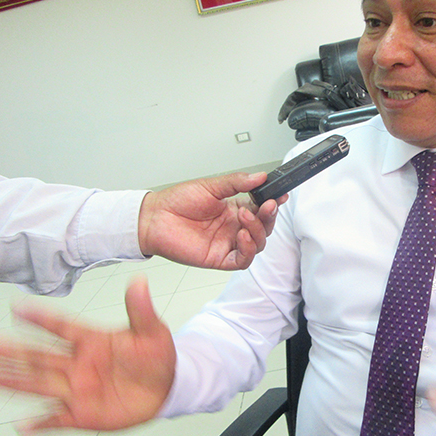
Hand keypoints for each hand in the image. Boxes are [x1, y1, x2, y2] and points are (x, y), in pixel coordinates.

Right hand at [0, 276, 175, 432]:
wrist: (167, 388)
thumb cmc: (156, 356)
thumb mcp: (152, 331)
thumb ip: (140, 309)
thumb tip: (139, 281)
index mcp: (91, 340)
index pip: (61, 327)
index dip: (40, 318)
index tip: (16, 307)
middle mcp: (77, 364)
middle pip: (39, 356)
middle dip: (11, 351)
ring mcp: (77, 389)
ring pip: (39, 384)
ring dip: (13, 381)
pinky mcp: (82, 414)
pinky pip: (57, 420)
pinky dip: (40, 424)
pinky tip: (21, 426)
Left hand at [137, 171, 284, 270]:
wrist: (154, 218)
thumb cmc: (176, 202)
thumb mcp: (210, 185)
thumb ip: (237, 182)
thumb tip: (260, 176)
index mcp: (234, 208)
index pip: (262, 208)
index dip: (274, 203)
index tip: (281, 195)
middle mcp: (233, 227)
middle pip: (264, 226)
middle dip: (269, 216)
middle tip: (267, 204)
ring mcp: (228, 243)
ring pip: (257, 243)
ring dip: (258, 230)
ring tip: (245, 216)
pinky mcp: (220, 258)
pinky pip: (243, 259)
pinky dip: (248, 249)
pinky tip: (242, 235)